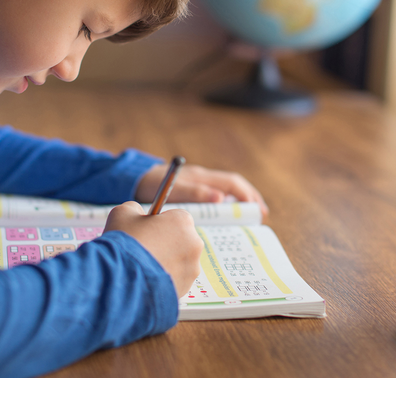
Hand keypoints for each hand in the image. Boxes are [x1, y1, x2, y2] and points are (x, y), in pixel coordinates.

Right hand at [103, 201, 203, 297]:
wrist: (118, 281)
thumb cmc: (123, 243)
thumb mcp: (123, 213)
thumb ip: (135, 209)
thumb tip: (139, 215)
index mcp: (183, 221)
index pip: (176, 218)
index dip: (159, 224)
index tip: (146, 231)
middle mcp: (194, 244)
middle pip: (180, 240)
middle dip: (165, 244)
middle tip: (143, 249)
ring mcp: (191, 270)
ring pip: (178, 262)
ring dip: (165, 262)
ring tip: (142, 267)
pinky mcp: (184, 289)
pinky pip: (174, 280)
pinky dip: (162, 280)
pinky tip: (145, 280)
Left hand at [136, 163, 268, 218]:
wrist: (134, 179)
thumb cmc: (152, 184)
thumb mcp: (172, 189)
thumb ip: (193, 192)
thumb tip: (220, 198)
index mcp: (200, 177)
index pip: (232, 184)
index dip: (247, 195)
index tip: (257, 210)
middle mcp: (202, 178)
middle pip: (233, 186)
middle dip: (249, 198)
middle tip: (261, 215)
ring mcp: (198, 183)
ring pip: (225, 191)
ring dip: (240, 202)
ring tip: (250, 217)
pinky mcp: (192, 190)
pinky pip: (215, 196)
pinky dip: (226, 205)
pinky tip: (227, 217)